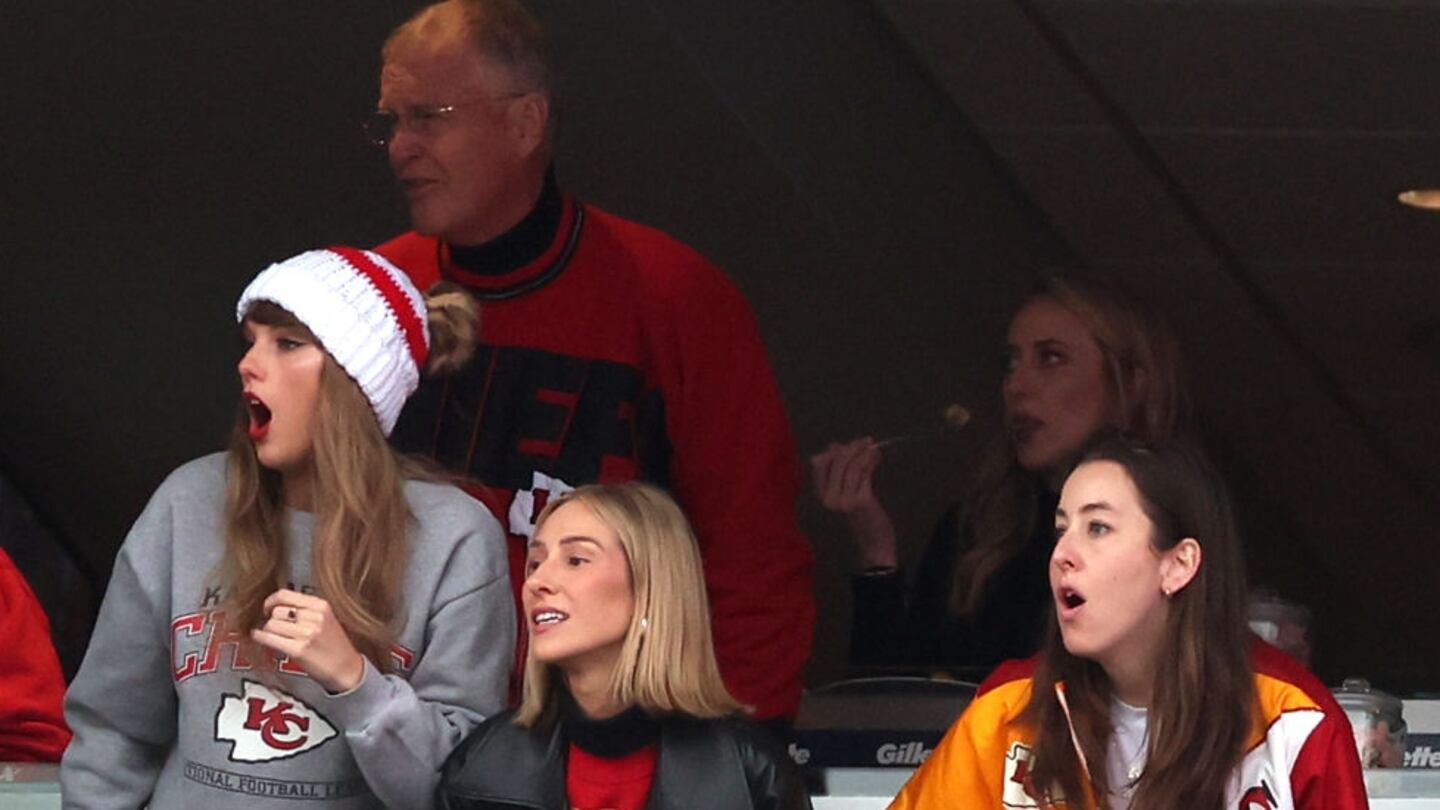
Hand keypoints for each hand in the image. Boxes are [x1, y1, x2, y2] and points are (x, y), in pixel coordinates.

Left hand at [251, 589, 365, 692]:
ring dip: (268, 630)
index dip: (271, 601)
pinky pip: (269, 638)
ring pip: (271, 624)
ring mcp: (307, 633)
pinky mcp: (298, 650)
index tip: (268, 607)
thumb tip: (276, 605)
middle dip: (271, 619)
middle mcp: (315, 617)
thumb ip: (306, 609)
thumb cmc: (334, 645)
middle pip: (277, 610)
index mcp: (321, 605)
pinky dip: (260, 638)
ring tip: (273, 635)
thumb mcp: (326, 618)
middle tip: (274, 626)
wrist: (347, 669)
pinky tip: (260, 638)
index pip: (285, 594)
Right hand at [810, 438, 897, 568]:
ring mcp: (843, 500)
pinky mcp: (859, 500)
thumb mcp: (846, 491)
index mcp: (820, 494)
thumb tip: (834, 445)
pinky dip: (871, 460)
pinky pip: (864, 472)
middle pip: (837, 460)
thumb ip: (840, 470)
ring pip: (851, 464)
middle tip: (867, 441)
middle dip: (853, 447)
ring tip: (873, 447)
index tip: (849, 444)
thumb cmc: (861, 516)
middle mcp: (828, 497)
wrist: (873, 540)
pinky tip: (876, 456)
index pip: (819, 463)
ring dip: (864, 452)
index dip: (834, 451)